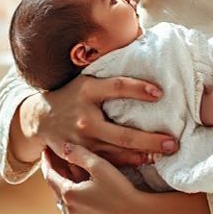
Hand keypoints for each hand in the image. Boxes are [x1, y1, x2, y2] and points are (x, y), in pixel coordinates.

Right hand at [18, 75, 177, 167]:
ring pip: (117, 153)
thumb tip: (141, 49)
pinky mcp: (78, 156)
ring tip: (165, 153)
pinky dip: (127, 163)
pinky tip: (145, 160)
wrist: (39, 118)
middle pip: (122, 133)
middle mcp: (84, 118)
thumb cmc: (72, 95)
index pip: (116, 87)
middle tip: (173, 142)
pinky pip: (107, 163)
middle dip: (150, 140)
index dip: (138, 89)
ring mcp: (80, 141)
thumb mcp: (86, 79)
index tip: (160, 92)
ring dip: (143, 154)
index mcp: (87, 91)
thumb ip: (110, 76)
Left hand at [42, 144, 150, 213]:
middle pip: (57, 192)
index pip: (50, 176)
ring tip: (69, 185)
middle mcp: (70, 212)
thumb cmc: (120, 188)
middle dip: (57, 179)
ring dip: (67, 196)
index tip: (45, 152)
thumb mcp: (99, 166)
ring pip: (66, 208)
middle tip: (58, 166)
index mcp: (69, 195)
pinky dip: (78, 211)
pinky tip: (84, 204)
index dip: (47, 163)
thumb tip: (63, 147)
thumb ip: (79, 154)